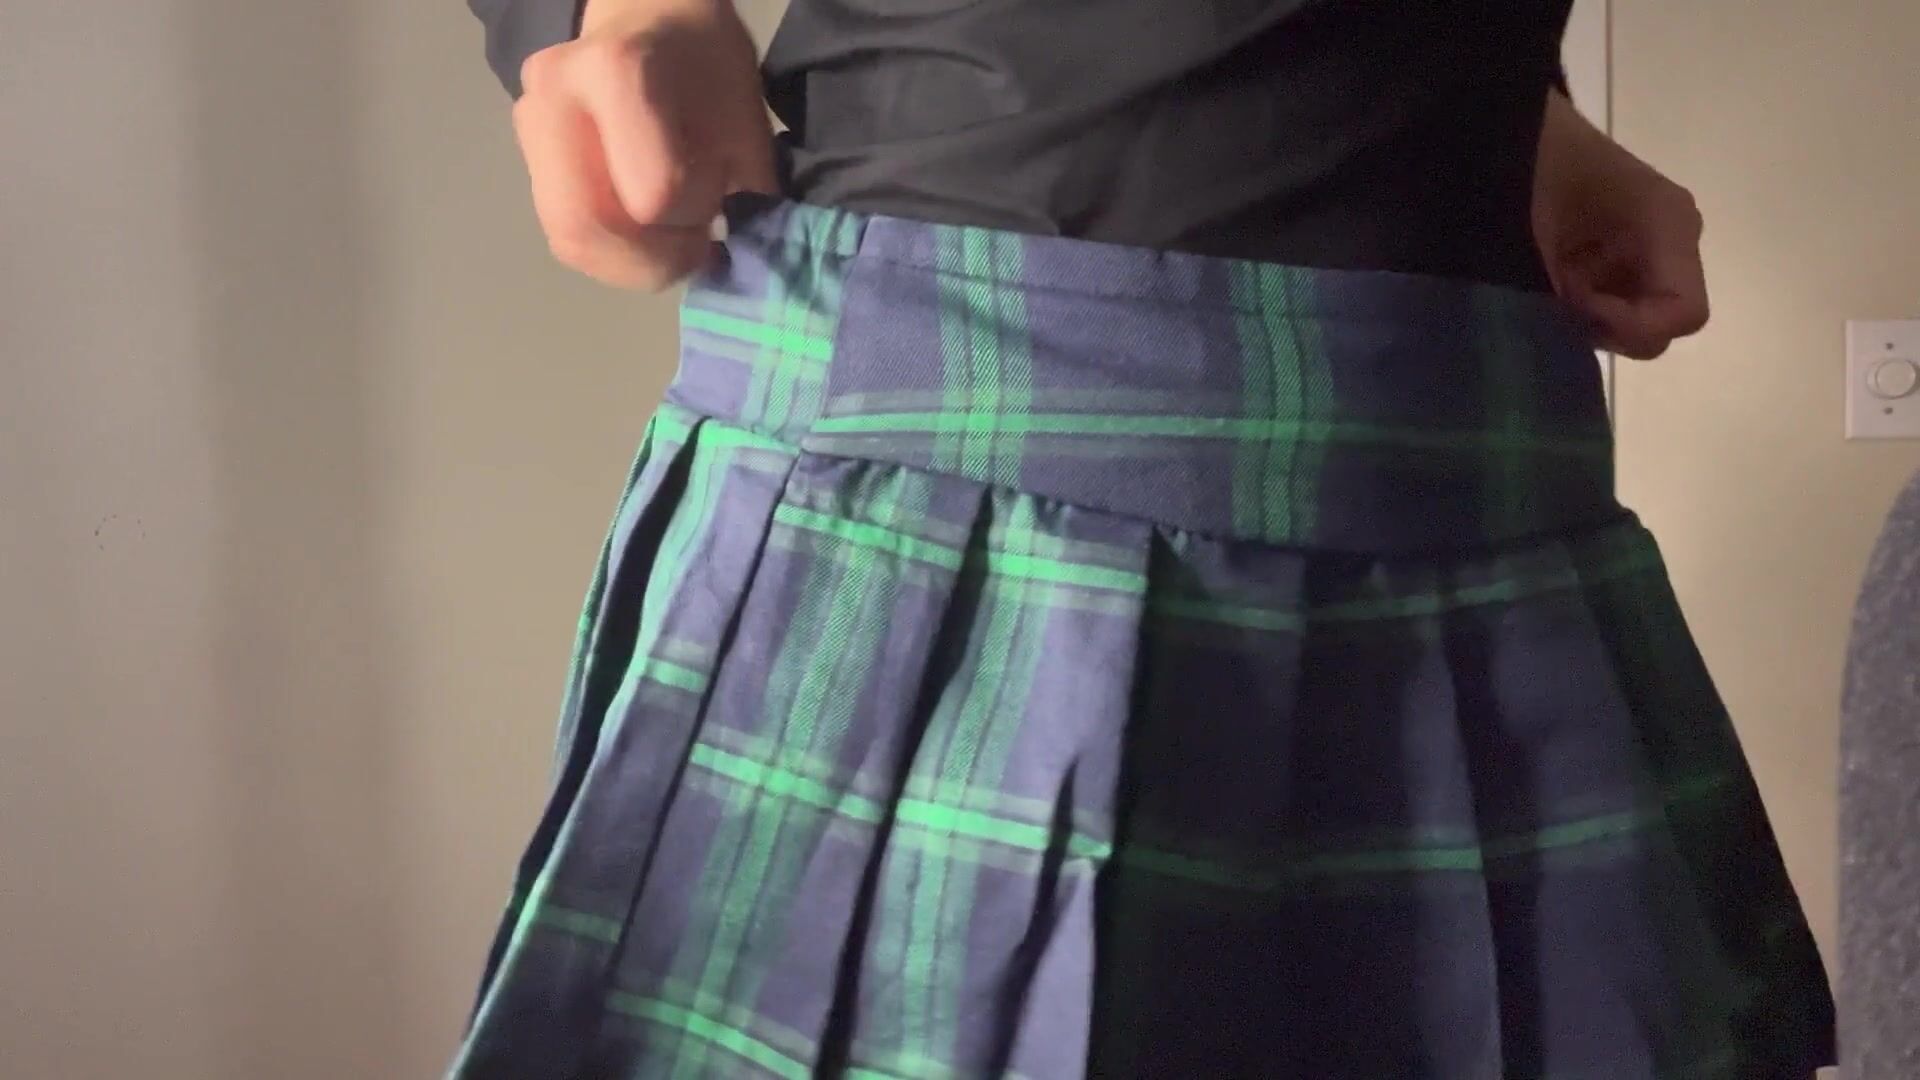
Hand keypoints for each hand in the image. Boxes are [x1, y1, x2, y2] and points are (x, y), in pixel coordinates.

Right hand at [512, 0, 775, 289]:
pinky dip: (612, 253)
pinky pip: (563, 234)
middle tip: (695, 246)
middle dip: (652, 259)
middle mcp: (553, 96)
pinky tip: (645, 235)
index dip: (695, 212)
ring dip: (631, 263)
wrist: (648, 20)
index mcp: (615, 71)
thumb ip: (746, 195)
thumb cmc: (705, 66)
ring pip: (568, 239)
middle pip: (585, 225)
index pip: (652, 194)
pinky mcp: (524, 155)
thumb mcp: (746, 123)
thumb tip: (743, 264)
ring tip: (672, 239)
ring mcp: (528, 124)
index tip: (721, 190)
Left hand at [1533, 92, 1707, 359]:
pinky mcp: (1635, 251)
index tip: (1576, 307)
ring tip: (1554, 284)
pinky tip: (1558, 279)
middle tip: (1558, 300)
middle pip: (1661, 323)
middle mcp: (1675, 238)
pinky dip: (1588, 304)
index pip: (1683, 312)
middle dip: (1606, 326)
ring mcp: (1658, 246)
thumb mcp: (1536, 230)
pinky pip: (1624, 298)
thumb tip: (1564, 339)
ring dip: (1593, 317)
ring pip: (1639, 317)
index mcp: (1668, 222)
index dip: (1631, 328)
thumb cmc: (1534, 166)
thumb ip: (1558, 291)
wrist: (1521, 126)